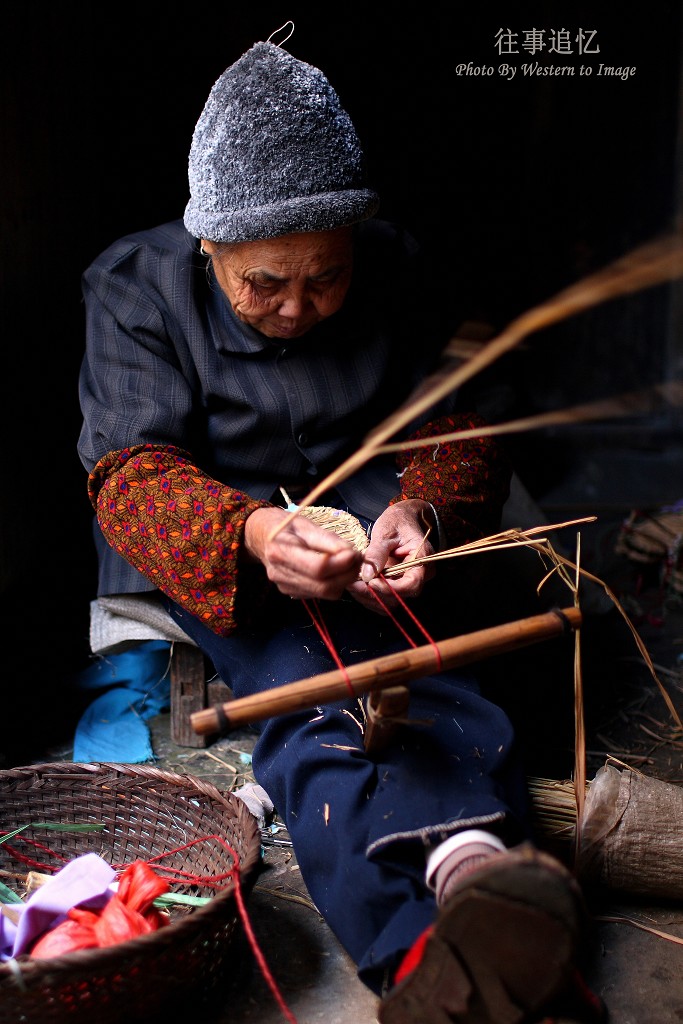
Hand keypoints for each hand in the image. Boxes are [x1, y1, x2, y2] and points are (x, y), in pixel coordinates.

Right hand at [244, 506, 363, 599]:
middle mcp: (280, 574)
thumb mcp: (305, 524)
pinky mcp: (291, 592)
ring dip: (344, 580)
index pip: (319, 567)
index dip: (342, 563)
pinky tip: (334, 570)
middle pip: (324, 586)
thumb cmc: (284, 525)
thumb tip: (352, 554)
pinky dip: (333, 583)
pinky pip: (319, 593)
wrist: (260, 536)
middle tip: (359, 559)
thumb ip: (329, 540)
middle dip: (348, 574)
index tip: (356, 552)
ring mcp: (285, 586)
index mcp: (281, 552)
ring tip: (349, 563)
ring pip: (325, 593)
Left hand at [346, 499, 436, 612]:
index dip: (390, 588)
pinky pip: (386, 599)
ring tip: (352, 585)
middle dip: (375, 594)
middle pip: (400, 597)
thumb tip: (368, 575)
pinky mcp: (398, 585)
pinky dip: (370, 597)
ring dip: (370, 598)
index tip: (371, 582)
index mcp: (422, 559)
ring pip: (391, 602)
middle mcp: (420, 575)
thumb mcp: (386, 532)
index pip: (412, 584)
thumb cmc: (397, 522)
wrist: (402, 519)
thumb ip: (377, 553)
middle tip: (353, 584)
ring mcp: (409, 582)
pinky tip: (357, 587)